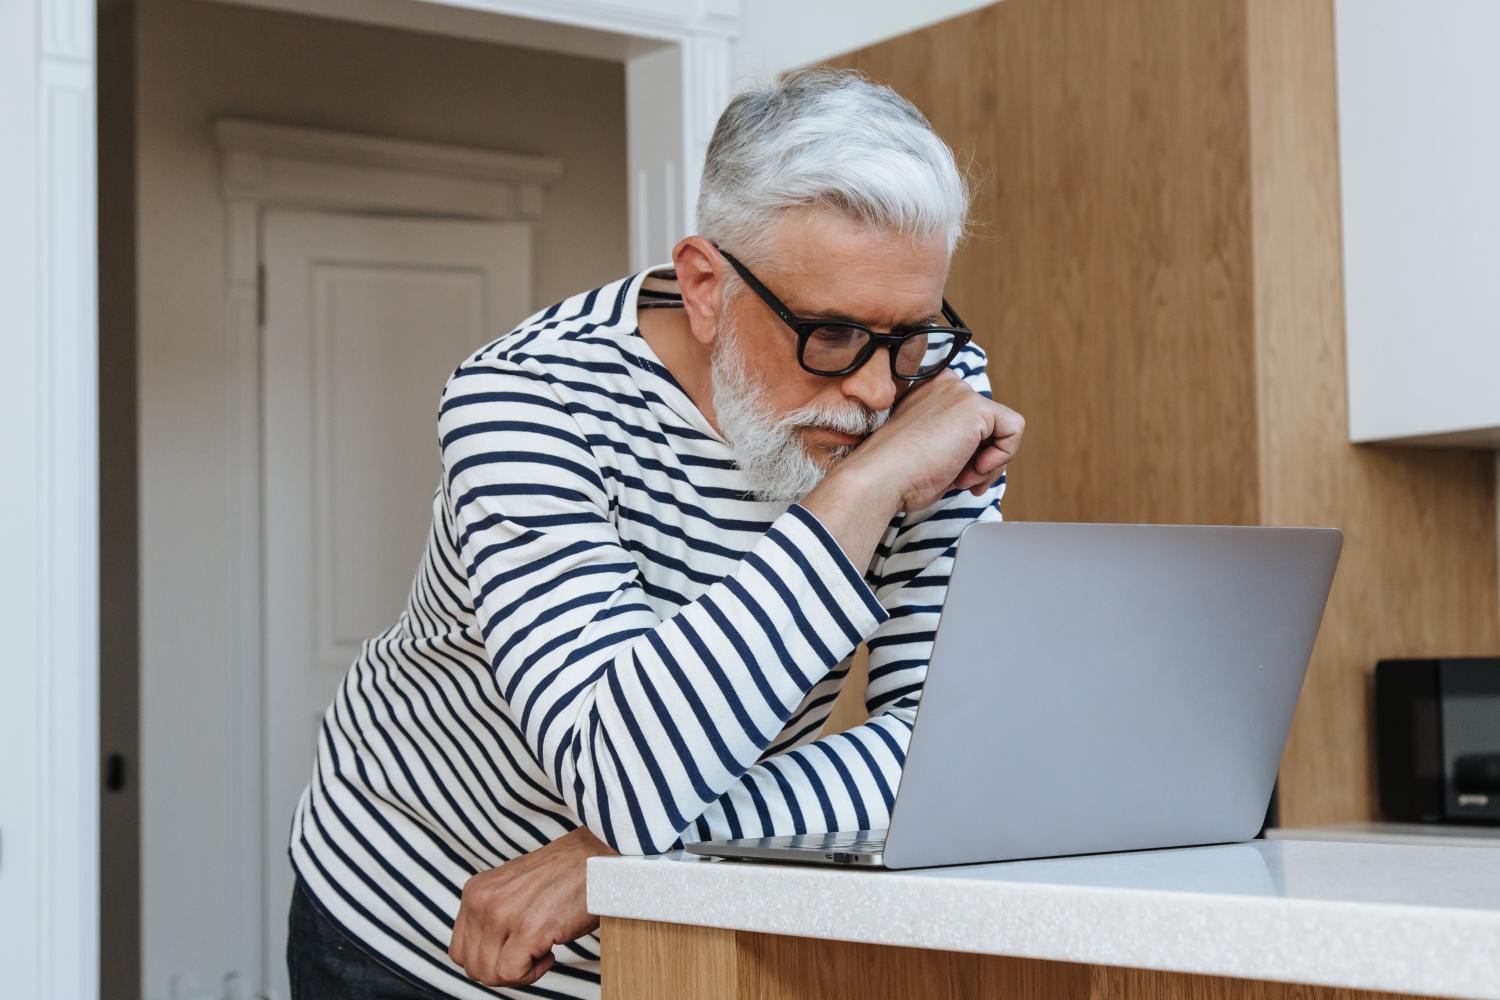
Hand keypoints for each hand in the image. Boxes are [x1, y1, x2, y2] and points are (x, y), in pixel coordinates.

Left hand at [448, 825, 617, 987]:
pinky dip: (532, 974)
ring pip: (489, 973)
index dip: (488, 959)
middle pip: (472, 965)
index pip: (460, 950)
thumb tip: (485, 952)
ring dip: (518, 972)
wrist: (596, 860)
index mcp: (475, 891)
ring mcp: (502, 914)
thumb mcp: (512, 890)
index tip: (513, 950)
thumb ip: (492, 914)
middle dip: (502, 969)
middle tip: (529, 954)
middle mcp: (482, 901)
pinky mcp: (527, 929)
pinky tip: (549, 953)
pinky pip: (512, 973)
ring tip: (541, 950)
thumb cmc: (563, 875)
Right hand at [843, 370, 1023, 512]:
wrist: (880, 479)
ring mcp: (959, 392)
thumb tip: (992, 454)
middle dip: (982, 458)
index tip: (951, 471)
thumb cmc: (898, 474)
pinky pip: (1014, 430)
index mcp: (930, 389)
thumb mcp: (932, 450)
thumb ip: (958, 441)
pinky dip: (1003, 456)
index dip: (970, 450)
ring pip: (1003, 428)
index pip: (971, 419)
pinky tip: (974, 467)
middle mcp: (945, 383)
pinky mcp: (974, 407)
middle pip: (989, 423)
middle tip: (958, 478)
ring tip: (960, 476)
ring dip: (989, 463)